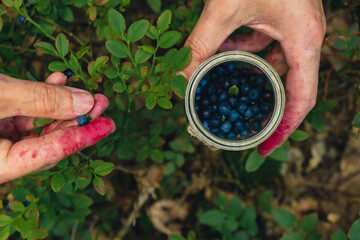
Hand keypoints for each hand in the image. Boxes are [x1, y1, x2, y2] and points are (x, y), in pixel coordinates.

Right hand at [0, 73, 115, 182]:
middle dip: (76, 120)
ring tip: (87, 93)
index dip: (83, 137)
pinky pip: (24, 115)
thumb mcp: (1, 95)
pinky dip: (41, 97)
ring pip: (38, 127)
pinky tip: (59, 80)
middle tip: (101, 103)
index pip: (50, 153)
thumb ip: (42, 100)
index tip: (109, 125)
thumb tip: (85, 103)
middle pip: (47, 142)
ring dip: (63, 106)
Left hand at [182, 0, 325, 155]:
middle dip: (263, 104)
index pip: (303, 100)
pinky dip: (246, 51)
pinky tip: (228, 51)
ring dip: (249, 74)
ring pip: (274, 64)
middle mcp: (305, 37)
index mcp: (304, 39)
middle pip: (289, 86)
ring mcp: (294, 26)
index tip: (265, 147)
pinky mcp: (282, 17)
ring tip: (226, 87)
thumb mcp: (225, 7)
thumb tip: (177, 77)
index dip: (285, 128)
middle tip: (239, 122)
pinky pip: (266, 44)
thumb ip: (201, 43)